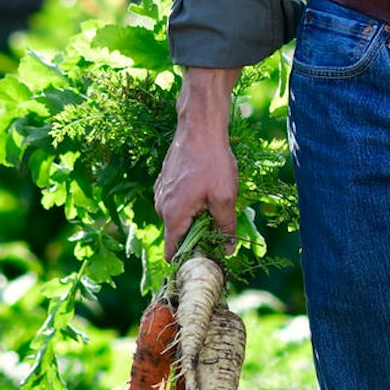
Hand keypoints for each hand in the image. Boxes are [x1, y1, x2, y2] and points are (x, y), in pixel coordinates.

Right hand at [155, 67, 240, 255]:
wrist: (199, 128)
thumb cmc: (212, 162)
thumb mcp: (225, 199)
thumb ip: (225, 228)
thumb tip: (228, 250)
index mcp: (173, 216)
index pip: (172, 252)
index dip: (189, 260)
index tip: (206, 260)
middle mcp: (161, 207)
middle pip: (177, 235)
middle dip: (196, 237)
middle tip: (220, 230)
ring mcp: (161, 193)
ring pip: (178, 218)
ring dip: (195, 218)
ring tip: (215, 205)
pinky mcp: (165, 182)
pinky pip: (176, 202)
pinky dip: (190, 204)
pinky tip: (206, 190)